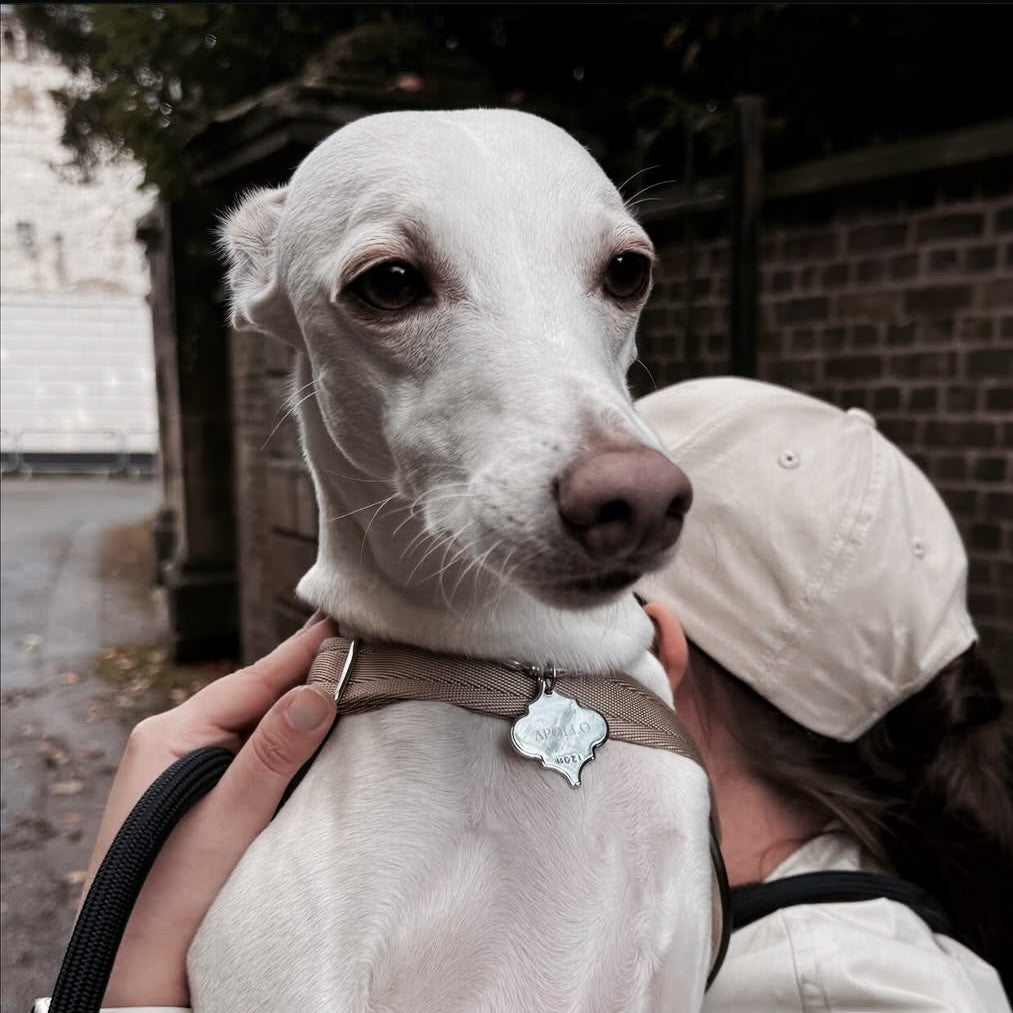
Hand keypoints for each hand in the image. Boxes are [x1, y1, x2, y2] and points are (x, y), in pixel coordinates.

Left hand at [85, 615, 337, 1007]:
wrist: (134, 978)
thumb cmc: (167, 901)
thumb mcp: (228, 822)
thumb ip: (272, 754)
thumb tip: (318, 689)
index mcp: (168, 735)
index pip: (251, 680)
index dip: (301, 653)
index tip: (345, 623)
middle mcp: (172, 742)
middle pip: (253, 698)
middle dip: (305, 678)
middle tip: (360, 647)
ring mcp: (183, 769)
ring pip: (254, 726)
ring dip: (298, 711)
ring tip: (348, 679)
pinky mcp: (196, 796)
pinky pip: (250, 754)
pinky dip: (286, 743)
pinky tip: (316, 734)